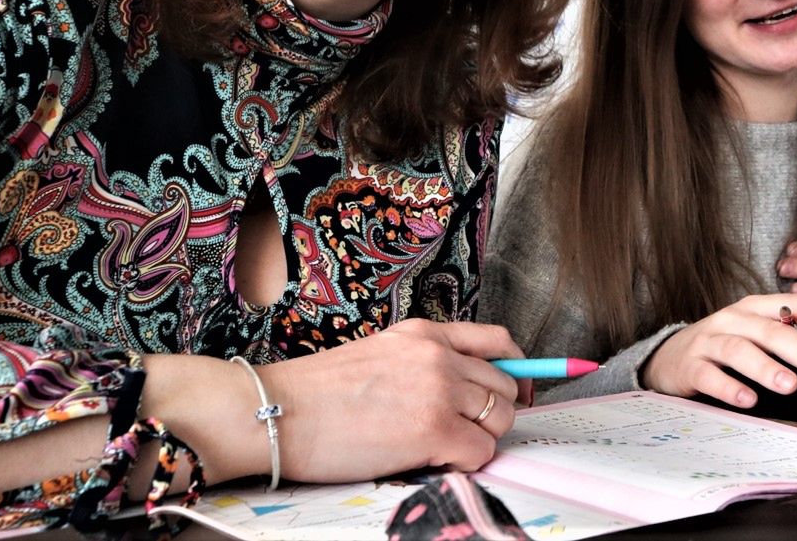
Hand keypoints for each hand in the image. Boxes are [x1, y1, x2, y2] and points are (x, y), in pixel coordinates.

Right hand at [256, 319, 523, 481]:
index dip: (516, 370)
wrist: (279, 413)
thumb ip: (424, 362)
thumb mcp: (380, 355)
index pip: (499, 341)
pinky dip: (467, 462)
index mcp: (425, 333)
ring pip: (499, 419)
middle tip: (468, 432)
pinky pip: (481, 451)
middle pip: (504, 386)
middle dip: (494, 413)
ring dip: (480, 439)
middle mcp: (439, 356)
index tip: (516, 393)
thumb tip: (464, 388)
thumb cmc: (317, 394)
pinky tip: (435, 461)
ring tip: (443, 448)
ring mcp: (439, 391)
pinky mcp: (433, 430)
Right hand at [639, 294, 796, 407]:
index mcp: (755, 308)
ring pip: (740, 350)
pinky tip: (747, 399)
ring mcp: (708, 342)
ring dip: (767, 368)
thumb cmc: (721, 348)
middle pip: (770, 330)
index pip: (795, 305)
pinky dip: (729, 387)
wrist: (666, 357)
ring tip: (790, 385)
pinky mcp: (689, 367)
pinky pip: (709, 376)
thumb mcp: (754, 335)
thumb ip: (785, 342)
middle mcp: (733, 319)